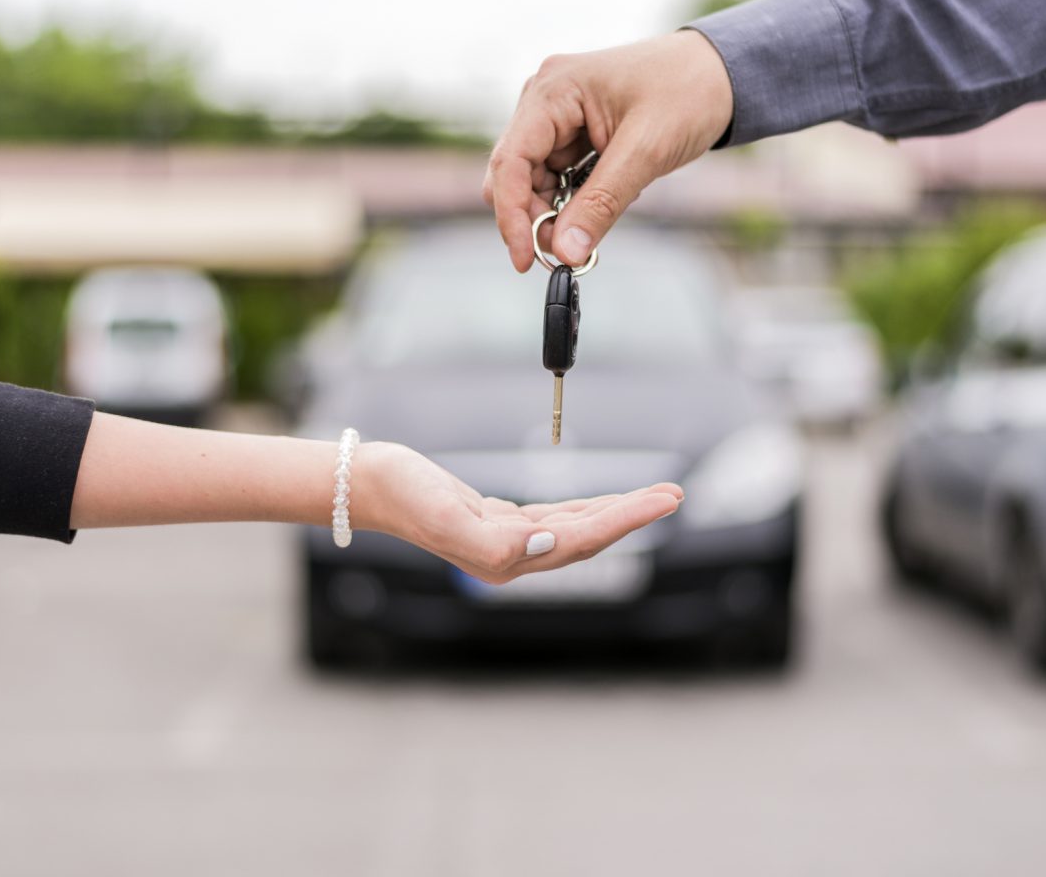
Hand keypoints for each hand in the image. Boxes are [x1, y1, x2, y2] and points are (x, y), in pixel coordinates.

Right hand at [352, 442, 682, 583]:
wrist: (370, 485)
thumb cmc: (404, 495)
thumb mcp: (445, 515)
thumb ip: (496, 541)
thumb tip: (547, 544)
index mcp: (507, 559)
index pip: (583, 539)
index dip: (627, 519)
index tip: (664, 499)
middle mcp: (514, 557)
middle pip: (589, 536)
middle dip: (634, 515)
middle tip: (675, 493)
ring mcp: (508, 542)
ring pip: (577, 528)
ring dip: (616, 511)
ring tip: (654, 494)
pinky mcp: (500, 523)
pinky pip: (556, 519)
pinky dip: (585, 508)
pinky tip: (602, 503)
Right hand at [483, 30, 733, 272]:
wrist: (723, 73)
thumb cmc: (689, 92)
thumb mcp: (645, 152)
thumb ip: (601, 204)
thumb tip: (565, 251)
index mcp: (554, 89)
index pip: (511, 161)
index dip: (512, 215)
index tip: (526, 259)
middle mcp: (546, 99)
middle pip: (515, 174)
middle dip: (534, 218)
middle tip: (566, 253)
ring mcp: (558, 116)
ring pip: (535, 181)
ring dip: (555, 213)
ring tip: (589, 232)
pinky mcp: (574, 132)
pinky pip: (559, 177)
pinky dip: (574, 201)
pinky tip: (602, 204)